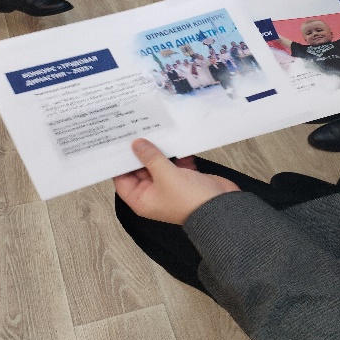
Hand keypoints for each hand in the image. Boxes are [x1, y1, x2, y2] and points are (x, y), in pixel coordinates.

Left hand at [114, 139, 239, 224]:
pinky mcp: (183, 178)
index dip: (119, 162)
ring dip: (158, 151)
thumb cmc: (191, 201)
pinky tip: (175, 143)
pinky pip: (173, 163)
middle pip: (139, 170)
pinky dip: (174, 154)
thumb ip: (150, 158)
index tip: (118, 144)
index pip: (122, 179)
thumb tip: (137, 145)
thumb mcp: (165, 175)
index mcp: (142, 199)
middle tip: (137, 132)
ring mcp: (168, 185)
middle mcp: (153, 193)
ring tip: (155, 133)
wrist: (221, 207)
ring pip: (157, 164)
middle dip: (140, 153)